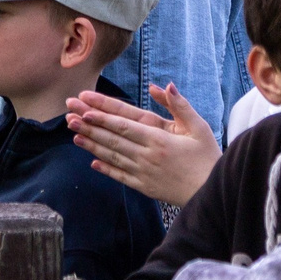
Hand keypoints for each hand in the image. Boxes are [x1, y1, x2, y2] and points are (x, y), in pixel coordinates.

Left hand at [66, 84, 219, 206]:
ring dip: (92, 144)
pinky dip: (105, 168)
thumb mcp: (199, 127)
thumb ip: (180, 105)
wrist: (211, 194)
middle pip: (113, 138)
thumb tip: (162, 85)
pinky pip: (120, 176)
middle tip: (69, 115)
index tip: (84, 107)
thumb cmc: (208, 157)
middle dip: (89, 125)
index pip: (124, 124)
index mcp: (159, 139)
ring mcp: (144, 173)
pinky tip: (92, 161)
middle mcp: (147, 156)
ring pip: (113, 156)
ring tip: (73, 134)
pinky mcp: (144, 187)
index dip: (103, 116)